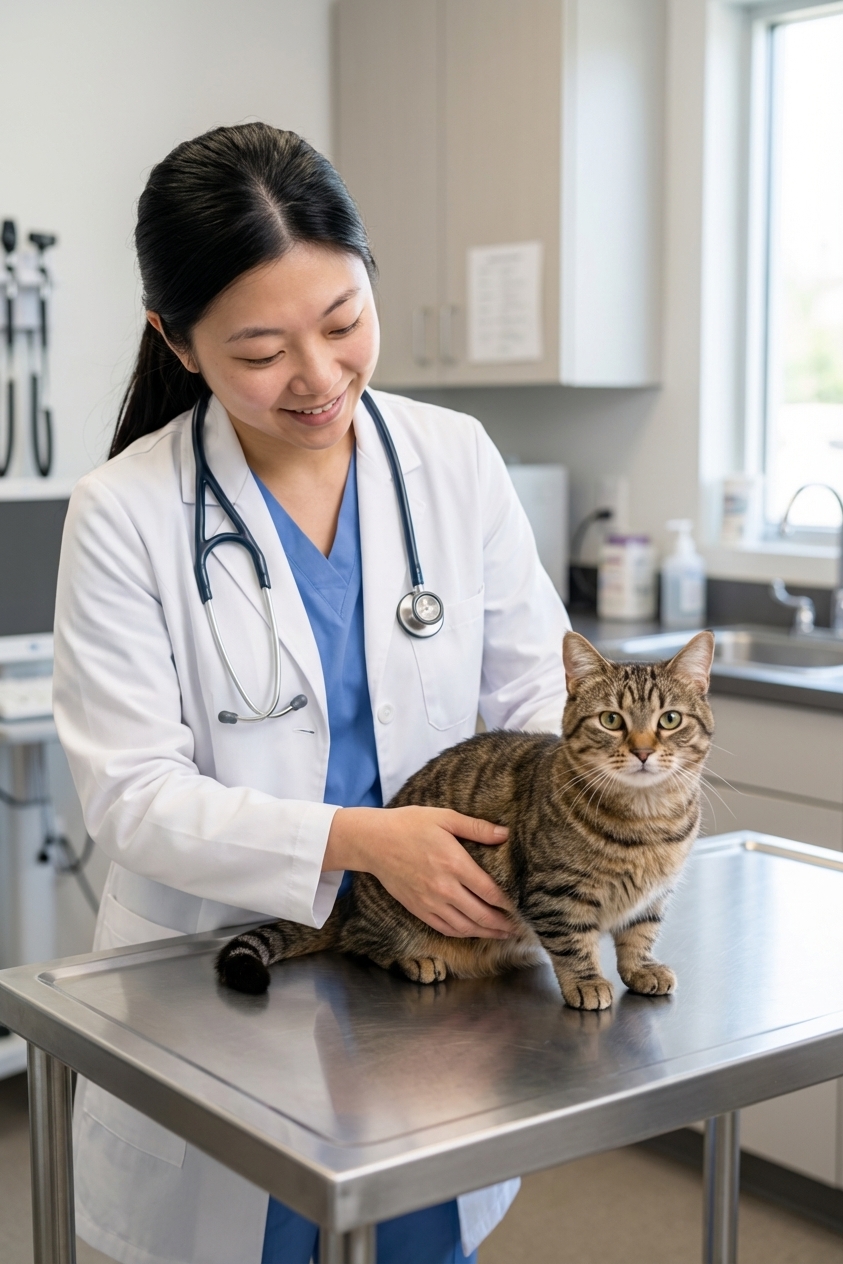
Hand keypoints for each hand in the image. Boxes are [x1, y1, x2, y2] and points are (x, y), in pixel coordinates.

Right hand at [323, 806, 514, 938]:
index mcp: (455, 863)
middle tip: (518, 928)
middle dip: (502, 925)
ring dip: (486, 933)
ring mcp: (430, 902)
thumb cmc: (409, 825)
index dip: (508, 904)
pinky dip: (462, 934)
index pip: (490, 892)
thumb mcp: (444, 818)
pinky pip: (445, 928)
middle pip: (481, 915)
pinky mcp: (418, 909)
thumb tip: (504, 834)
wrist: (374, 841)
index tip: (521, 908)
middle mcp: (445, 888)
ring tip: (501, 934)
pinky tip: (472, 932)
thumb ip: (476, 828)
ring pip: (465, 926)